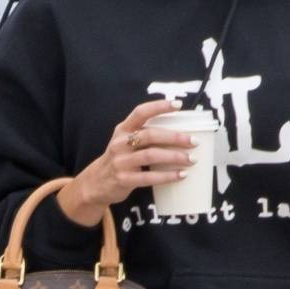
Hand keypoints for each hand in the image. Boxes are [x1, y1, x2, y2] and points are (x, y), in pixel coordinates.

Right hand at [56, 100, 198, 226]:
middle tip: (193, 141)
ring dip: (174, 157)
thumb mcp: (125, 142)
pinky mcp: (124, 179)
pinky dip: (167, 176)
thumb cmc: (119, 159)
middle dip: (174, 137)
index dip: (159, 107)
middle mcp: (120, 143)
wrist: (96, 183)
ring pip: (151, 155)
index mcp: (123, 130)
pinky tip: (181, 175)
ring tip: (191, 159)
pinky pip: (149, 177)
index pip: (141, 112)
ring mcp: (121, 162)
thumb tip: (180, 132)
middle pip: (150, 135)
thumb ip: (144, 135)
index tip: (178, 105)